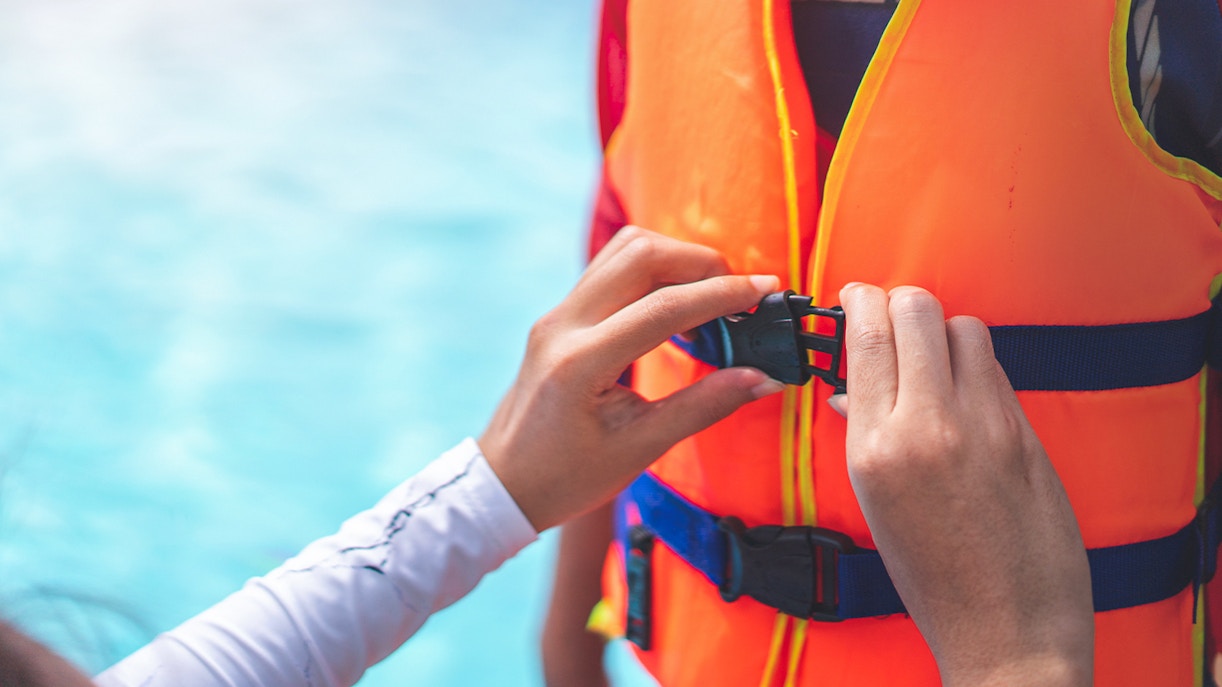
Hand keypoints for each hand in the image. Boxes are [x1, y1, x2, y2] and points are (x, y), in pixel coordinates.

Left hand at [480, 227, 783, 531]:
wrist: (503, 484)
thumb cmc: (564, 478)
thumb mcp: (639, 449)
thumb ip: (703, 406)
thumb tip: (762, 376)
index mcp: (580, 362)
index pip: (663, 306)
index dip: (723, 294)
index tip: (765, 292)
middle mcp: (563, 325)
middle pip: (642, 254)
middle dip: (701, 264)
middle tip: (739, 297)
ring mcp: (558, 315)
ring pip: (624, 250)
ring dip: (677, 260)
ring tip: (710, 300)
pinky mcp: (560, 315)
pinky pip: (611, 268)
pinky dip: (653, 272)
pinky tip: (678, 307)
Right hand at [838, 284, 1092, 686]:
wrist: (1007, 629)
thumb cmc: (935, 578)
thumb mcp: (876, 504)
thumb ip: (865, 434)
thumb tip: (853, 390)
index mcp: (876, 448)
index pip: (868, 334)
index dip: (861, 300)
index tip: (857, 297)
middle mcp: (929, 427)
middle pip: (917, 309)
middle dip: (900, 302)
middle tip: (892, 317)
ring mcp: (984, 427)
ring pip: (965, 328)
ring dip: (944, 333)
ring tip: (934, 362)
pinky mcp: (1025, 434)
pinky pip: (997, 370)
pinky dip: (976, 369)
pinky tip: (966, 395)